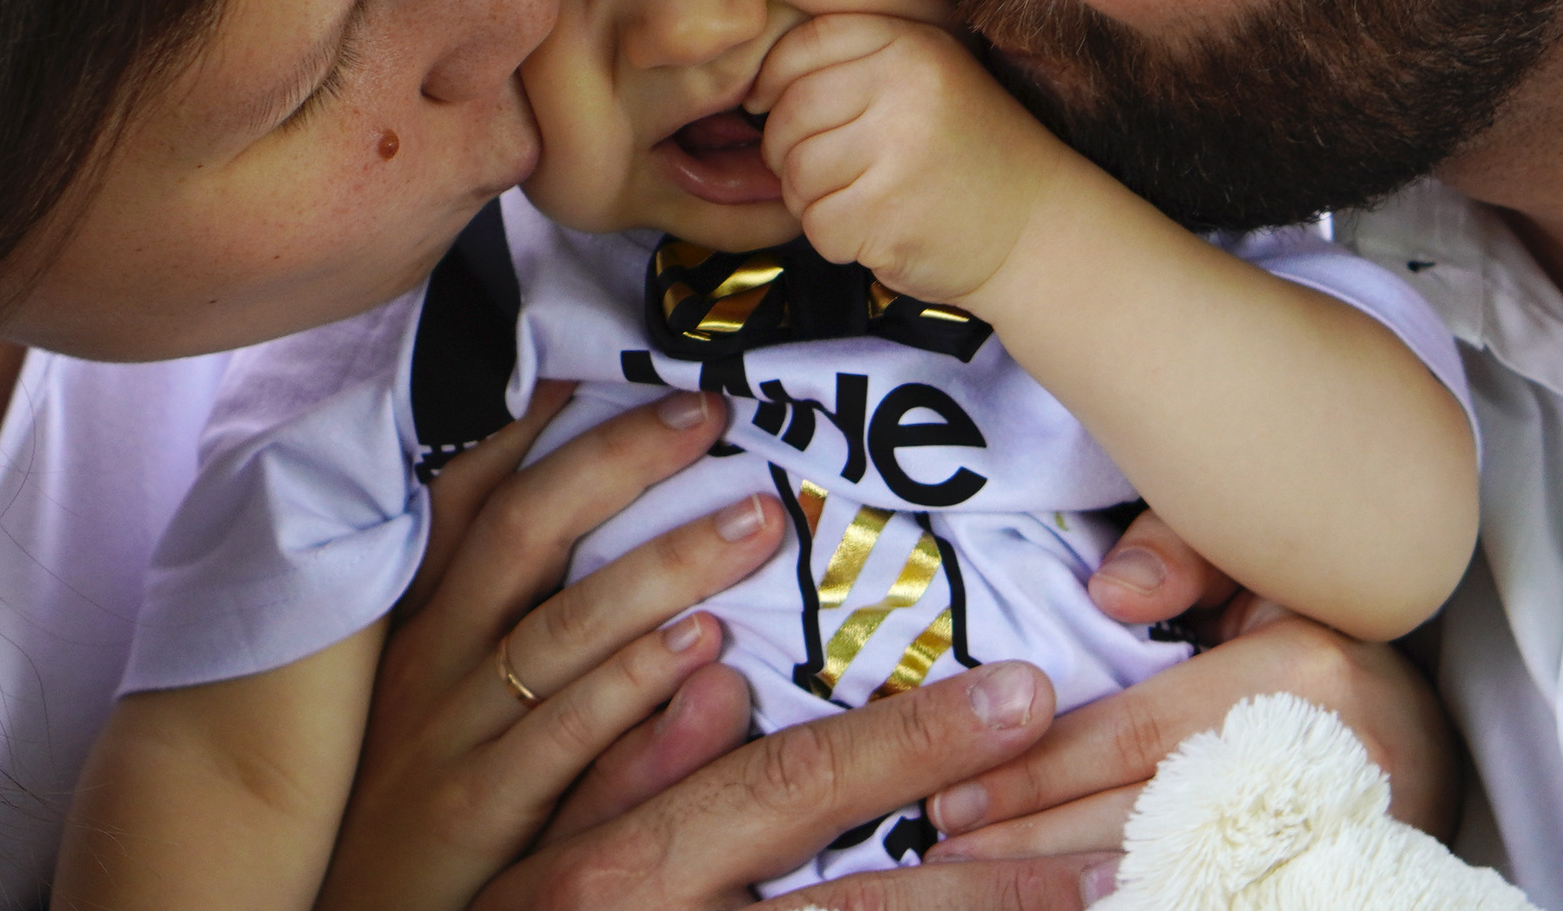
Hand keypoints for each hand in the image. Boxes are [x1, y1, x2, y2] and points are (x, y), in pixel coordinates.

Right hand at [316, 386, 784, 910]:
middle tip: (708, 410)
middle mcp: (432, 661)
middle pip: (523, 532)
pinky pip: (567, 735)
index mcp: (422, 622)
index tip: (605, 364)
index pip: (472, 497)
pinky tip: (705, 648)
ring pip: (562, 624)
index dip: (534, 425)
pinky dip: (636, 686)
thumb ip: (519, 622)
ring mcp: (451, 734)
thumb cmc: (422, 805)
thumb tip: (614, 532)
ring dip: (665, 564)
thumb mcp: (448, 703)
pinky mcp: (479, 811)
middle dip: (619, 461)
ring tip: (755, 518)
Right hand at [476, 659, 1117, 910]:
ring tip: (1098, 902)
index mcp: (620, 860)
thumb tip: (715, 676)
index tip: (1024, 694)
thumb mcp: (507, 818)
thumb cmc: (452, 903)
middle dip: (992, 881)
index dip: (913, 745)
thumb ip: (607, 751)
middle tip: (1110, 841)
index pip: (794, 791)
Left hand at [746, 14, 1089, 306]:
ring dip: (811, 199)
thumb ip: (853, 64)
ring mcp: (899, 152)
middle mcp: (906, 88)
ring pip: (796, 173)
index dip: (773, 80)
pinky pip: (817, 224)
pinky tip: (876, 230)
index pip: (804, 45)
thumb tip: (754, 85)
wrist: (1037, 229)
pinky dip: (835, 237)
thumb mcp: (925, 79)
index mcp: (911, 45)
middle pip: (789, 112)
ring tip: (860, 199)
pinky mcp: (889, 215)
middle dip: (787, 150)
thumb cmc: (965, 155)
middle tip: (827, 170)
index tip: (771, 107)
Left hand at [920, 515, 1458, 865]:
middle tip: (939, 857)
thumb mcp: (1257, 571)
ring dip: (1061, 891)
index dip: (1035, 774)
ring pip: (1171, 879)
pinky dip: (1134, 905)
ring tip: (978, 890)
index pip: (1133, 738)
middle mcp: (1321, 762)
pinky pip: (1214, 901)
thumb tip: (1105, 594)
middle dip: (1028, 843)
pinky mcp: (1333, 888)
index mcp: (1297, 675)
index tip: (952, 797)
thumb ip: (1179, 557)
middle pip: (1140, 820)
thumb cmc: (1319, 641)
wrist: (1433, 741)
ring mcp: (1335, 839)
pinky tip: (1064, 907)